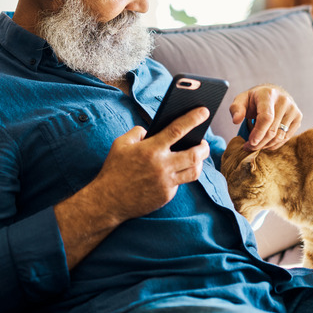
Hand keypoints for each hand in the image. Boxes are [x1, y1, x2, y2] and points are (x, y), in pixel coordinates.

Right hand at [54, 107, 210, 268]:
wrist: (108, 201)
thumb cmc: (114, 170)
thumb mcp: (120, 144)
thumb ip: (137, 132)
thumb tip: (150, 130)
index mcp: (150, 149)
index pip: (177, 130)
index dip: (193, 119)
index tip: (204, 111)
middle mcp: (162, 166)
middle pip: (194, 154)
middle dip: (204, 147)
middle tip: (203, 142)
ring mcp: (166, 182)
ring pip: (194, 172)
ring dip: (199, 163)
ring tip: (196, 157)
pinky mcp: (166, 196)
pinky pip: (180, 183)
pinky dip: (180, 176)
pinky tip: (176, 171)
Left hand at [228, 85, 301, 150]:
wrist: (273, 93)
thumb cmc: (254, 99)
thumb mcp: (241, 100)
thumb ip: (236, 109)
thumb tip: (236, 120)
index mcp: (268, 94)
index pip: (266, 117)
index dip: (259, 132)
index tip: (250, 142)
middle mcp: (283, 100)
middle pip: (272, 130)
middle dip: (259, 142)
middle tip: (249, 147)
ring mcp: (293, 109)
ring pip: (280, 136)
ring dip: (266, 145)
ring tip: (256, 145)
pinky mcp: (298, 117)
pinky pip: (286, 137)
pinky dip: (274, 144)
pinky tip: (265, 143)